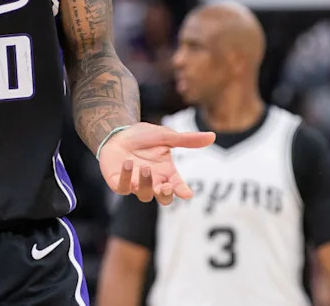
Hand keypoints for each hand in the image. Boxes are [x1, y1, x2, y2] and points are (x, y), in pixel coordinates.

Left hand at [98, 123, 214, 204]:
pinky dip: (125, 177)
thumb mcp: (166, 136)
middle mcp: (153, 181)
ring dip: (146, 183)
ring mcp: (136, 184)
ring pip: (145, 195)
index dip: (182, 191)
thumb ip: (187, 140)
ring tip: (144, 168)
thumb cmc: (143, 136)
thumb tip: (213, 136)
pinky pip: (123, 187)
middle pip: (164, 198)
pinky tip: (127, 164)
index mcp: (167, 173)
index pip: (178, 186)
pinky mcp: (119, 182)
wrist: (116, 133)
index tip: (186, 193)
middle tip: (166, 186)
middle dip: (166, 195)